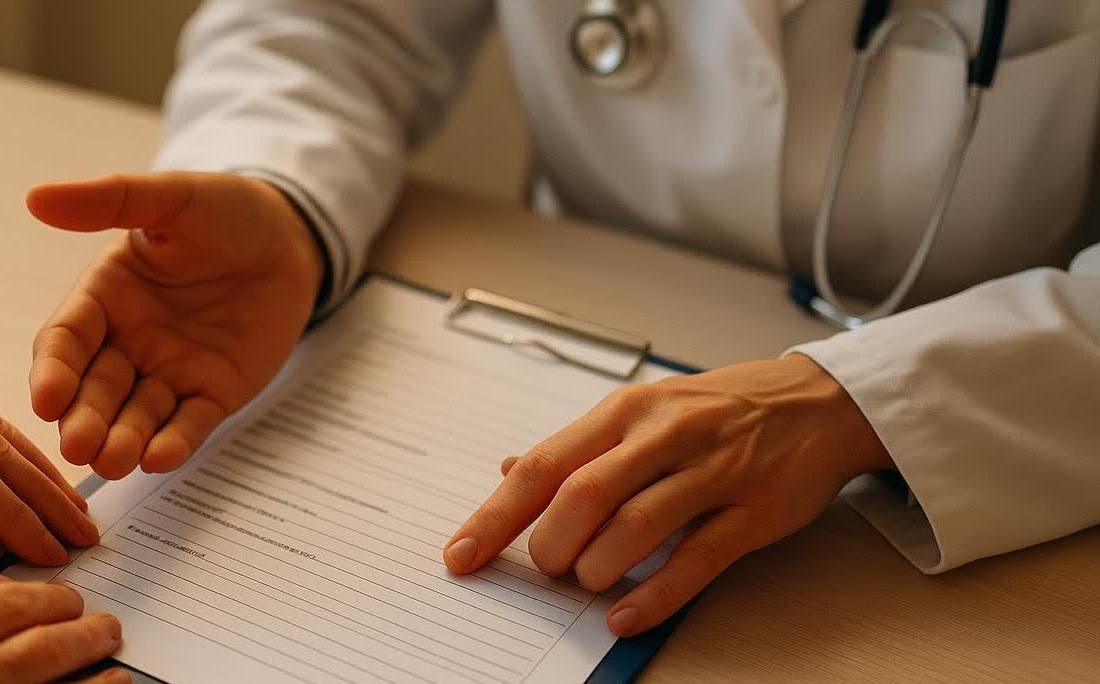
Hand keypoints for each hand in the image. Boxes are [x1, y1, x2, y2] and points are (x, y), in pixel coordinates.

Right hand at [26, 171, 322, 478]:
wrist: (289, 237)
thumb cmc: (223, 210)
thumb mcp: (170, 198)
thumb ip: (109, 200)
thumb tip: (37, 197)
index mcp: (103, 297)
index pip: (65, 341)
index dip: (53, 371)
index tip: (46, 400)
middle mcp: (127, 342)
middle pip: (95, 390)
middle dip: (84, 420)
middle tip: (78, 448)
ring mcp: (168, 372)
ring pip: (136, 417)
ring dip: (122, 441)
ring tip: (114, 462)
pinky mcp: (212, 395)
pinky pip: (188, 424)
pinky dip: (174, 444)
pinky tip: (161, 458)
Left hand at [442, 354, 891, 635]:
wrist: (816, 401)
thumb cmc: (715, 410)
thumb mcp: (640, 411)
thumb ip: (577, 446)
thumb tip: (509, 470)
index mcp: (623, 411)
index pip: (544, 465)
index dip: (496, 516)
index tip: (461, 555)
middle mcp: (662, 436)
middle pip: (583, 495)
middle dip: (549, 545)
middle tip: (543, 570)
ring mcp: (711, 471)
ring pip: (636, 525)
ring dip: (596, 567)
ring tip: (586, 584)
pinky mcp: (753, 510)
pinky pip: (696, 559)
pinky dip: (653, 595)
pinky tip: (623, 614)